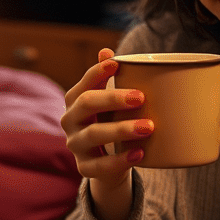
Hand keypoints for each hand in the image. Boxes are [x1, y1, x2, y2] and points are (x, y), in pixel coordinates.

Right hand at [61, 49, 151, 219]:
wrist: (105, 163)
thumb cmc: (108, 123)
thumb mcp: (107, 101)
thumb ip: (107, 78)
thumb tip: (107, 51)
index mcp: (74, 101)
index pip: (83, 82)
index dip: (97, 72)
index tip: (117, 64)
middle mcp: (70, 121)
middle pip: (86, 104)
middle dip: (113, 98)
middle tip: (141, 97)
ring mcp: (75, 145)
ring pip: (95, 134)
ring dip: (122, 129)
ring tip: (149, 127)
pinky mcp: (85, 168)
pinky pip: (101, 165)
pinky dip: (120, 160)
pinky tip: (140, 153)